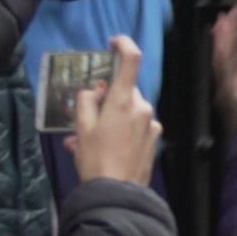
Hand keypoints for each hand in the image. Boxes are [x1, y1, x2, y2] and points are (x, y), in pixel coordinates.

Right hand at [70, 37, 157, 184]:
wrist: (118, 192)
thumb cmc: (95, 158)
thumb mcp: (81, 125)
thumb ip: (87, 99)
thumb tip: (97, 90)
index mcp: (125, 101)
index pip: (131, 60)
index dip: (123, 45)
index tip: (113, 43)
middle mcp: (143, 108)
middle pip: (125, 90)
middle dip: (107, 98)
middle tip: (86, 116)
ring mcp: (152, 124)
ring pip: (129, 109)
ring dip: (111, 116)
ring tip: (88, 137)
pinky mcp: (155, 139)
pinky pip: (136, 125)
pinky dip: (121, 129)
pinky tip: (104, 146)